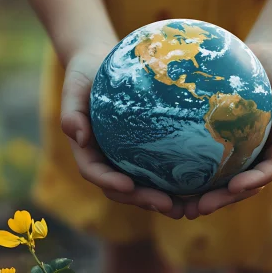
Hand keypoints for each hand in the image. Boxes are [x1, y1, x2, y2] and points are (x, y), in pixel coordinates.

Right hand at [59, 43, 184, 218]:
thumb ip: (72, 112)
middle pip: (122, 189)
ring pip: (143, 187)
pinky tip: (200, 186)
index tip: (128, 185)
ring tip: (186, 208)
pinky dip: (175, 183)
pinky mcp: (144, 153)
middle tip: (168, 206)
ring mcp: (125, 160)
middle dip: (143, 201)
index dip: (110, 182)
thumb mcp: (74, 87)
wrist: (100, 64)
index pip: (95, 172)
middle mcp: (106, 161)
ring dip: (163, 201)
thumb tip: (79, 137)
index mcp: (87, 150)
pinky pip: (160, 171)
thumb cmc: (85, 73)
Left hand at [184, 41, 271, 217]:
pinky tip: (167, 180)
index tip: (234, 187)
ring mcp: (240, 154)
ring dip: (204, 197)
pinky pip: (207, 161)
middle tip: (199, 209)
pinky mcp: (222, 145)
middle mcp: (259, 157)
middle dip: (222, 200)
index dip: (252, 182)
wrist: (265, 61)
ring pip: (222, 181)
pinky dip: (191, 173)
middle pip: (241, 185)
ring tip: (182, 208)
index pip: (268, 171)